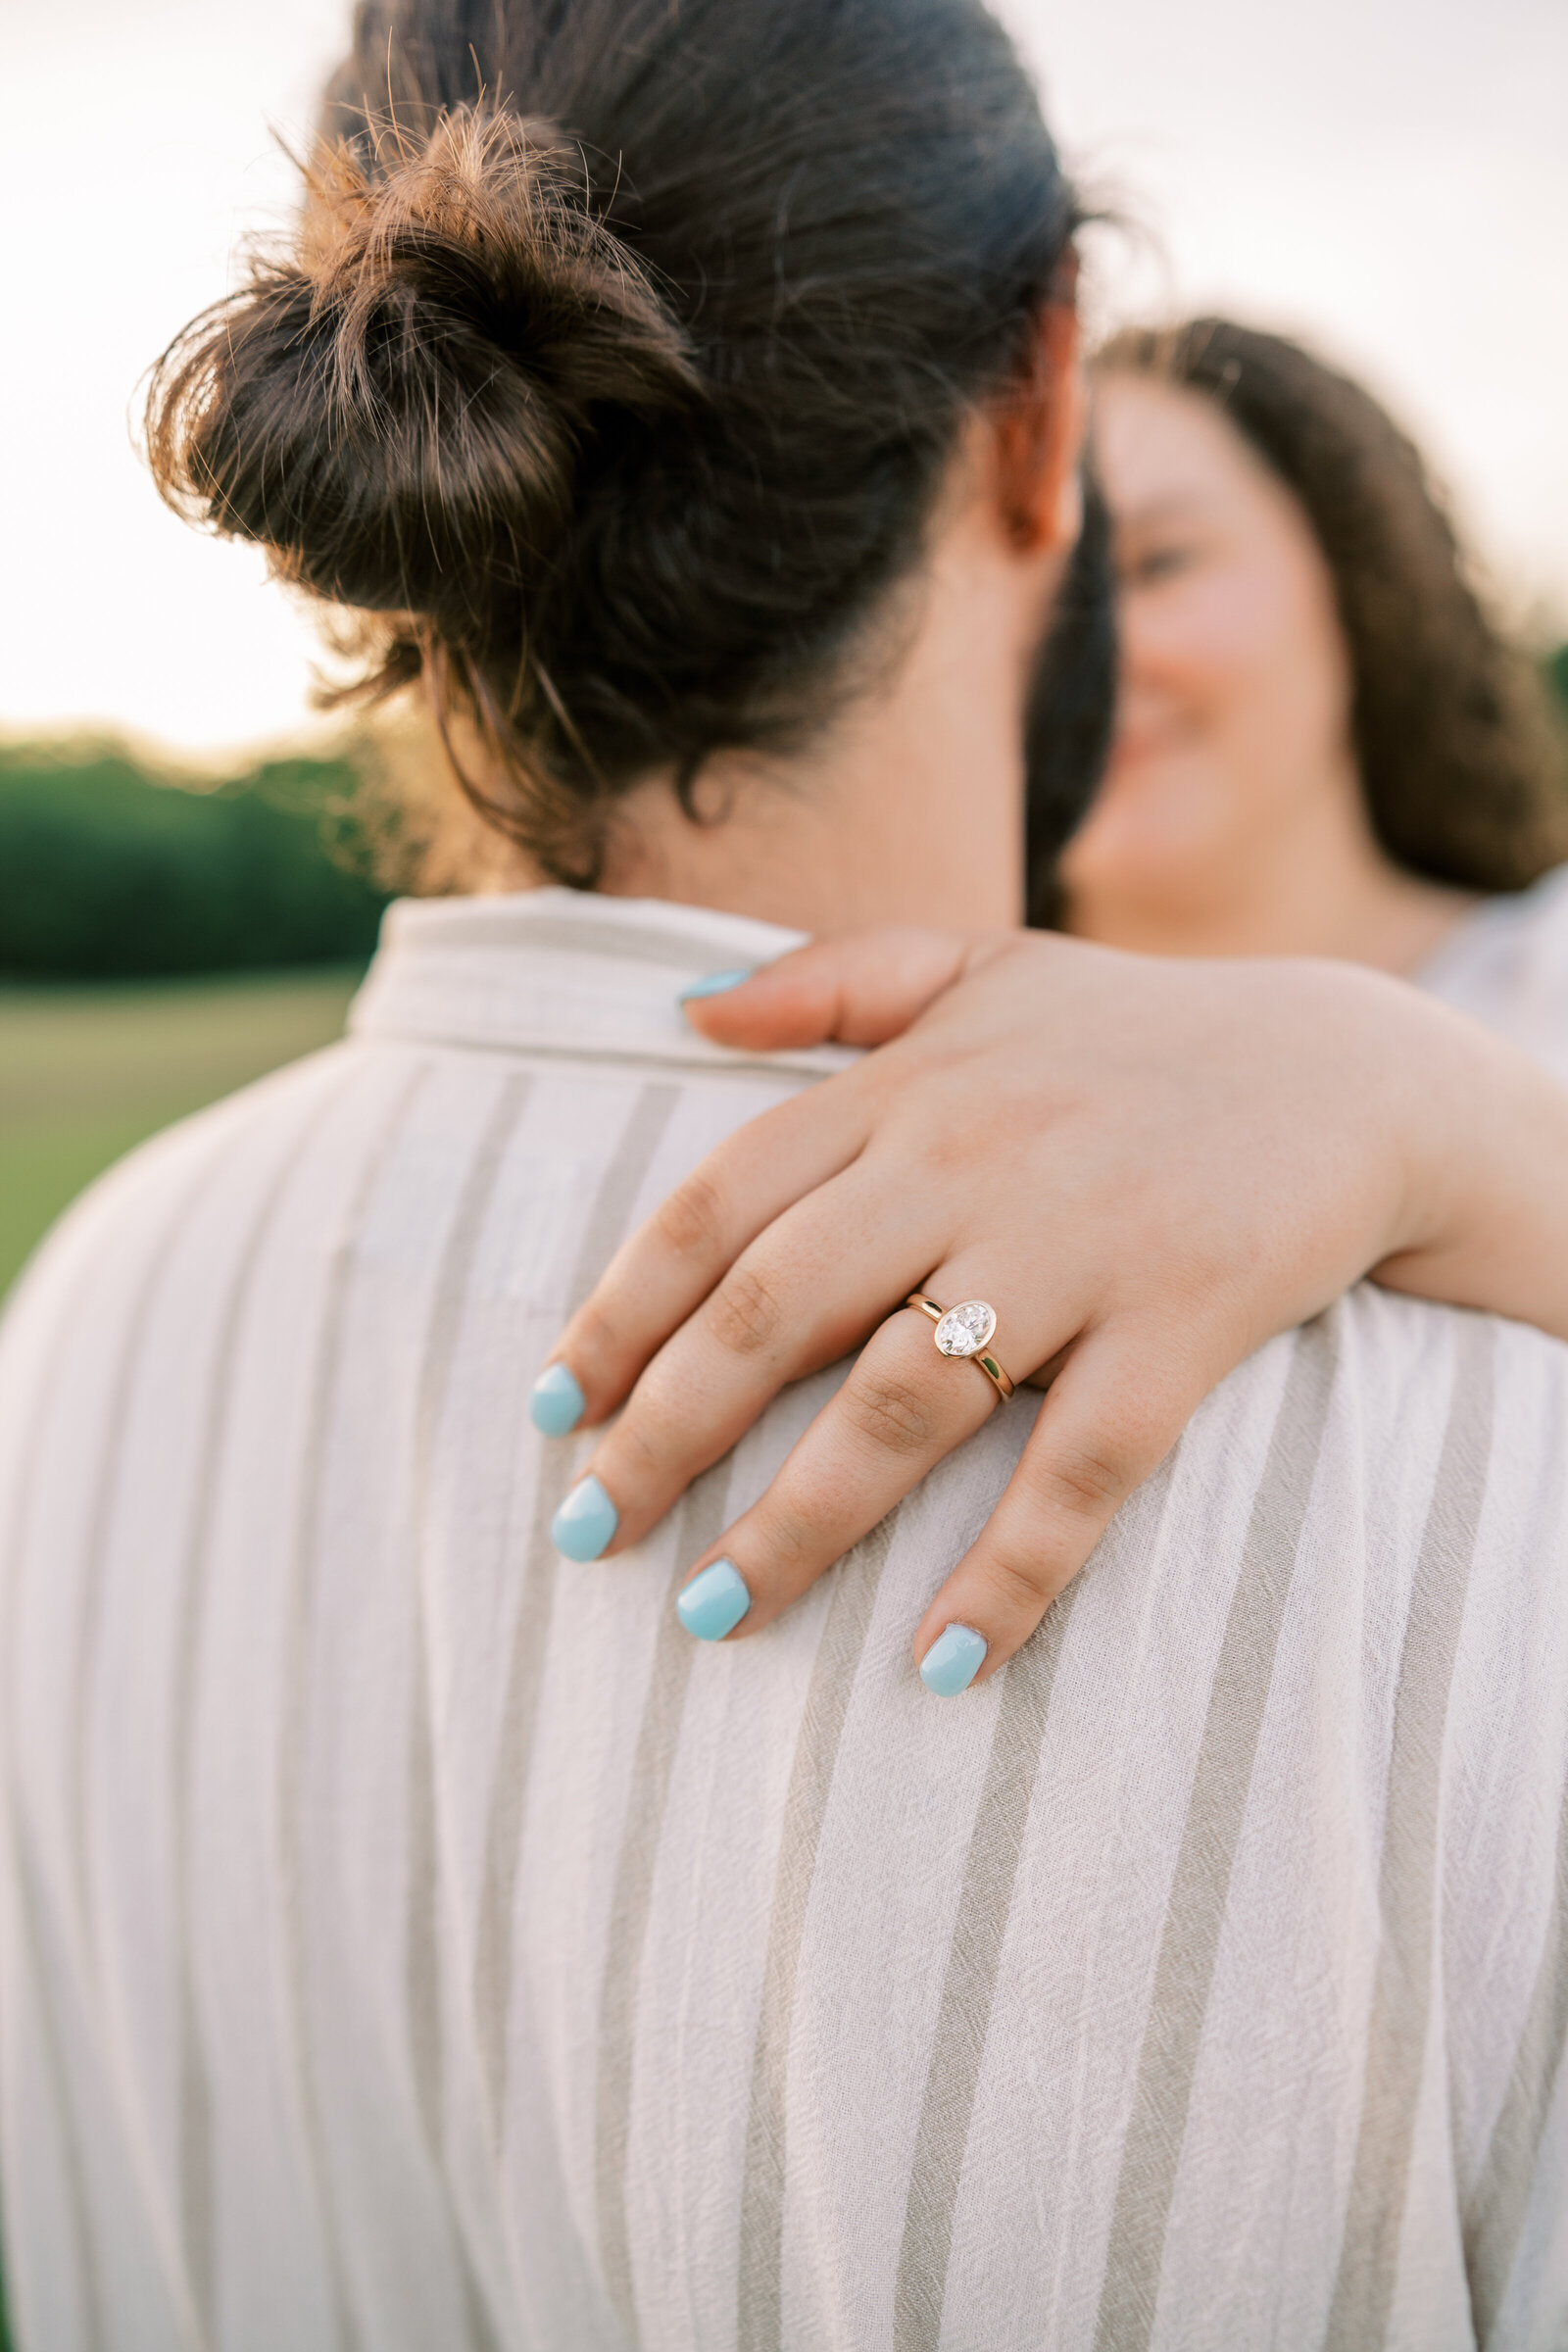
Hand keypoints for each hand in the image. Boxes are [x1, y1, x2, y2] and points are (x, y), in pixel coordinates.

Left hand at [538, 927, 1567, 1689]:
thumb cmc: (1136, 1031)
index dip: (621, 1310)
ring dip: (796, 1519)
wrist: (1350, 1069)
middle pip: (778, 1310)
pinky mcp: (1183, 1327)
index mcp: (904, 1089)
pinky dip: (1012, 1572)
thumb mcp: (977, 961)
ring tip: (709, 1611)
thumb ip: (825, 979)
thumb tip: (677, 1014)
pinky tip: (942, 1666)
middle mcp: (970, 1163)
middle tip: (587, 1533)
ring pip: (903, 1403)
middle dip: (664, 1431)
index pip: (719, 1204)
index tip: (551, 1408)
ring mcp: (1078, 1249)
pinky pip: (1081, 1470)